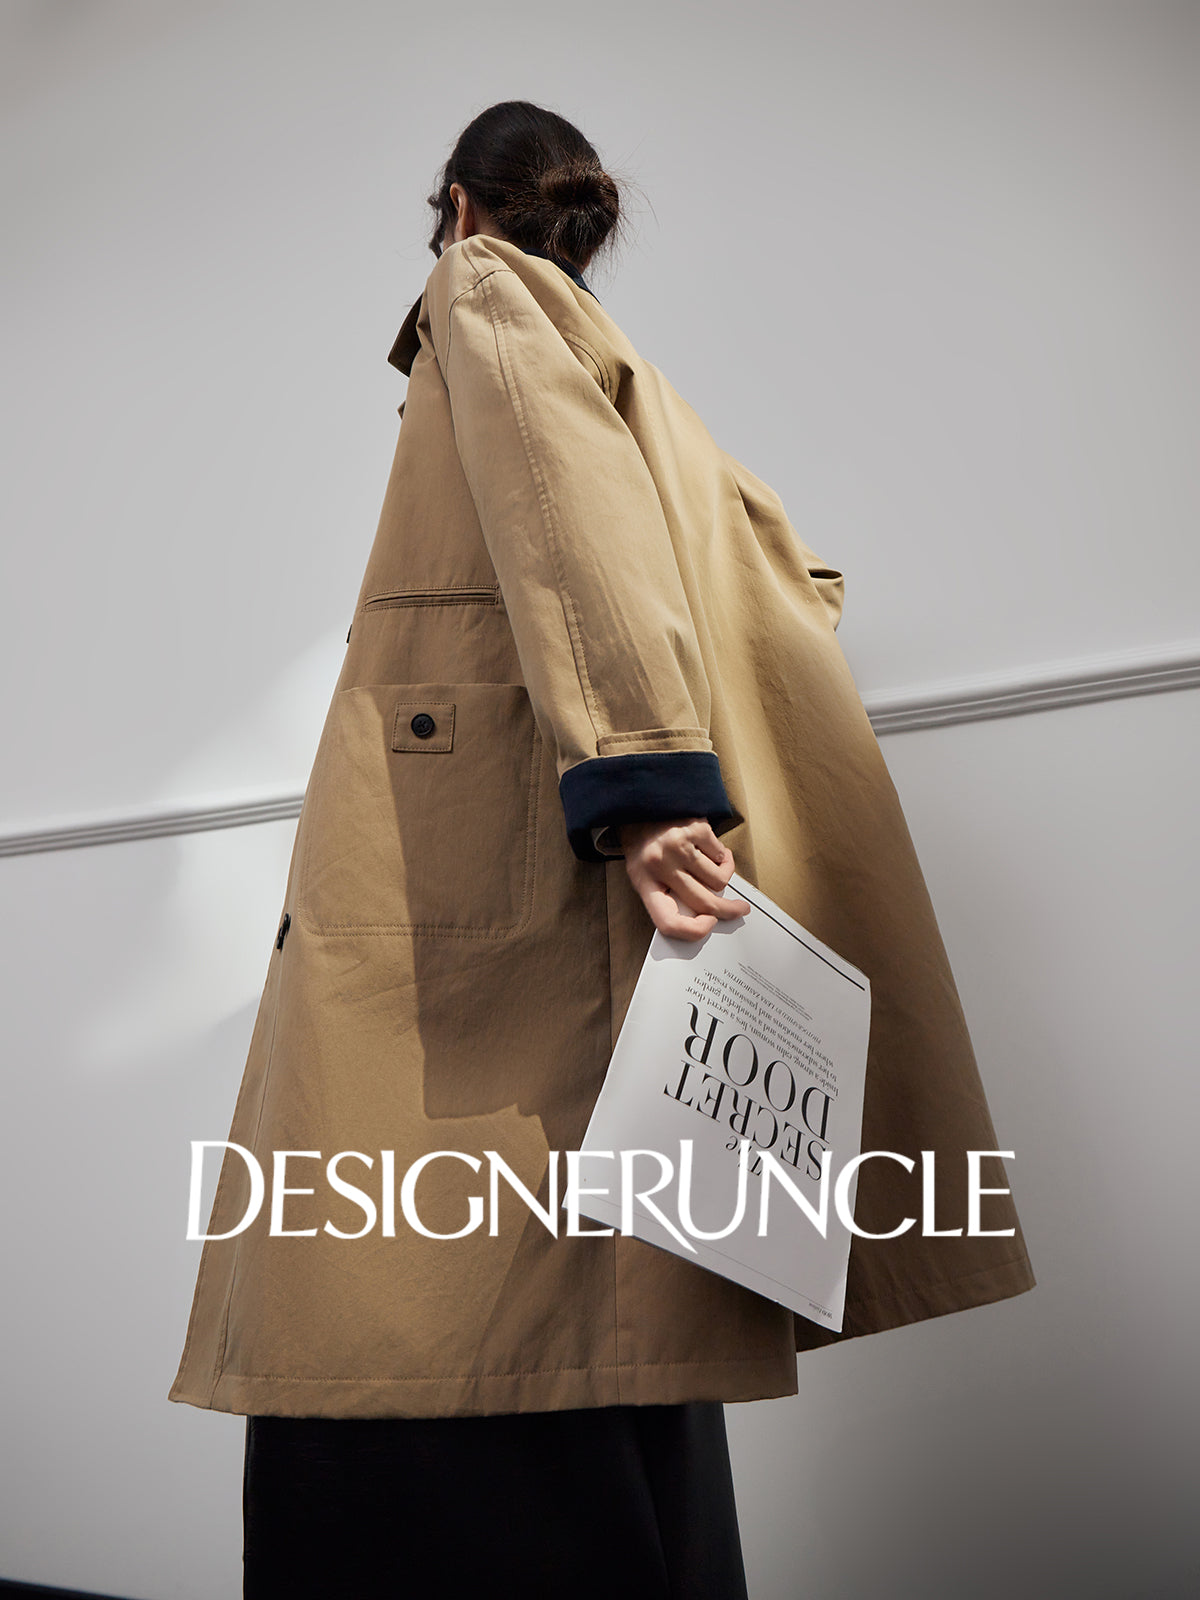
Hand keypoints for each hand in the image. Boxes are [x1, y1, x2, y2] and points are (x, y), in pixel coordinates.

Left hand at [619, 817, 751, 941]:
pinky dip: (721, 855)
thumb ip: (667, 893)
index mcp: (643, 881)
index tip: (708, 924)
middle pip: (703, 902)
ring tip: (711, 863)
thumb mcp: (644, 872)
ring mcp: (679, 846)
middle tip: (739, 909)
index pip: (667, 921)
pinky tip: (707, 845)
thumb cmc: (644, 841)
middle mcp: (660, 864)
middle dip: (728, 910)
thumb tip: (704, 914)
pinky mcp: (695, 829)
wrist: (639, 801)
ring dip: (722, 875)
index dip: (693, 931)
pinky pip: (722, 855)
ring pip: (718, 880)